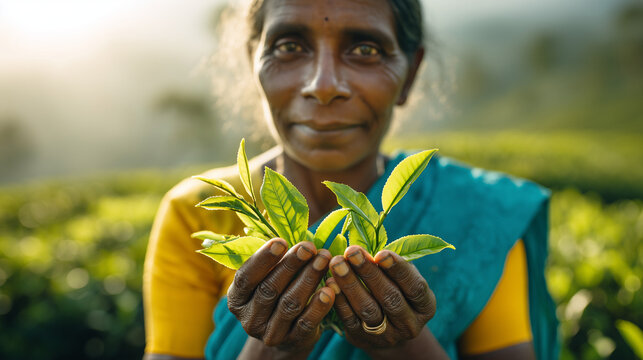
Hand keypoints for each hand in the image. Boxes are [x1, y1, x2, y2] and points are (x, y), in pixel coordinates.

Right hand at [227, 238, 334, 355]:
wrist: (286, 335)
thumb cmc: (277, 292)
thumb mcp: (266, 278)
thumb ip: (272, 261)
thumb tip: (291, 231)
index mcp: (236, 298)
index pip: (245, 278)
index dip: (263, 259)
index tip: (281, 241)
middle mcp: (249, 318)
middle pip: (269, 289)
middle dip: (291, 265)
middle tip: (309, 247)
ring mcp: (270, 333)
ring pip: (289, 304)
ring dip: (309, 279)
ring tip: (324, 259)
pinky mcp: (292, 342)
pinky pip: (306, 323)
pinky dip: (319, 305)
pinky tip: (331, 289)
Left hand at [328, 245, 436, 352]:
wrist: (385, 329)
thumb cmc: (395, 289)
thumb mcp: (401, 277)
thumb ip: (390, 263)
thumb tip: (367, 238)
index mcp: (425, 306)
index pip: (415, 287)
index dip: (398, 270)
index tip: (381, 253)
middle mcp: (410, 324)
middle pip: (390, 298)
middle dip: (369, 272)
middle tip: (351, 251)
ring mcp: (386, 335)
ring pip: (368, 309)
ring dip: (350, 284)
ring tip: (337, 263)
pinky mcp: (362, 339)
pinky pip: (350, 319)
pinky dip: (339, 300)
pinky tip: (330, 282)